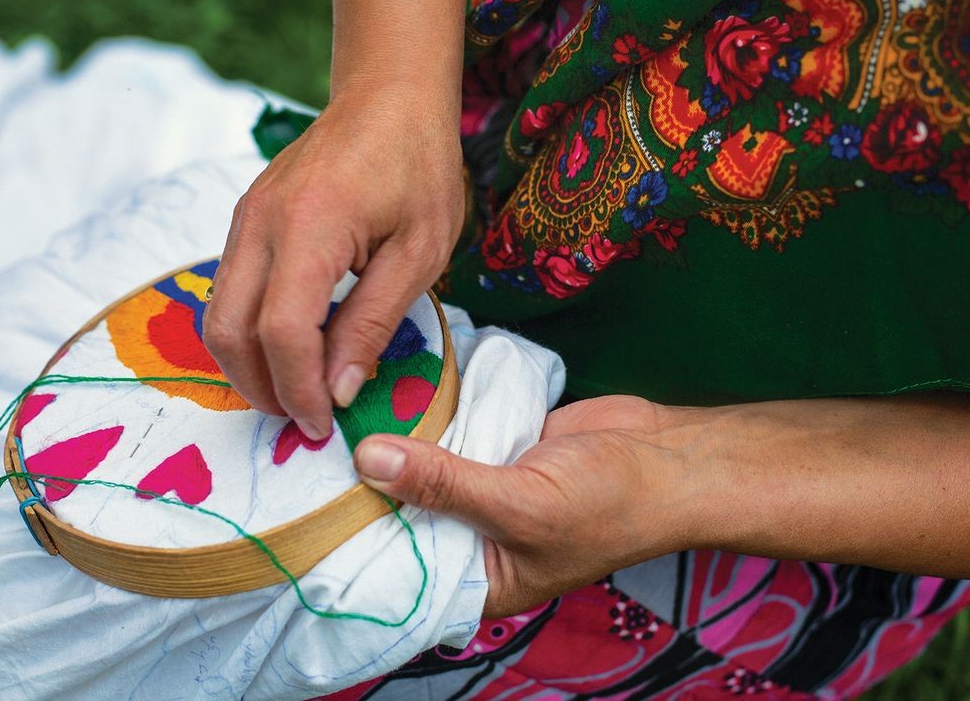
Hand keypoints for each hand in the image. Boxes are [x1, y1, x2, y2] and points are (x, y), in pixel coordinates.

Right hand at [204, 85, 464, 438]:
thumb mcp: (419, 253)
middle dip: (261, 389)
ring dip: (248, 366)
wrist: (388, 97)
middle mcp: (260, 223)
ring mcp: (244, 219)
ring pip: (217, 316)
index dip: (298, 390)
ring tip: (296, 392)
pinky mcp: (244, 220)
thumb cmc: (418, 167)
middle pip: (228, 332)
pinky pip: (229, 292)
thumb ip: (373, 323)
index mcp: (309, 228)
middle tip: (305, 420)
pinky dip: (248, 333)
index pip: (280, 333)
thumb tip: (337, 391)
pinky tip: (290, 349)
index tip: (325, 423)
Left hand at [356, 392, 969, 616]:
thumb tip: (366, 460)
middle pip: (398, 514)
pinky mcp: (490, 445)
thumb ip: (443, 484)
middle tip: (298, 452)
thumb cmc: (609, 503)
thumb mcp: (520, 503)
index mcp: (472, 581)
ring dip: (386, 443)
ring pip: (417, 467)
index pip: (395, 573)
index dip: (349, 547)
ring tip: (325, 416)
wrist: (671, 456)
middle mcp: (467, 539)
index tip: (299, 515)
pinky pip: (444, 433)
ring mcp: (478, 488)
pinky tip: (377, 389)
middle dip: (360, 486)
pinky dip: (419, 415)